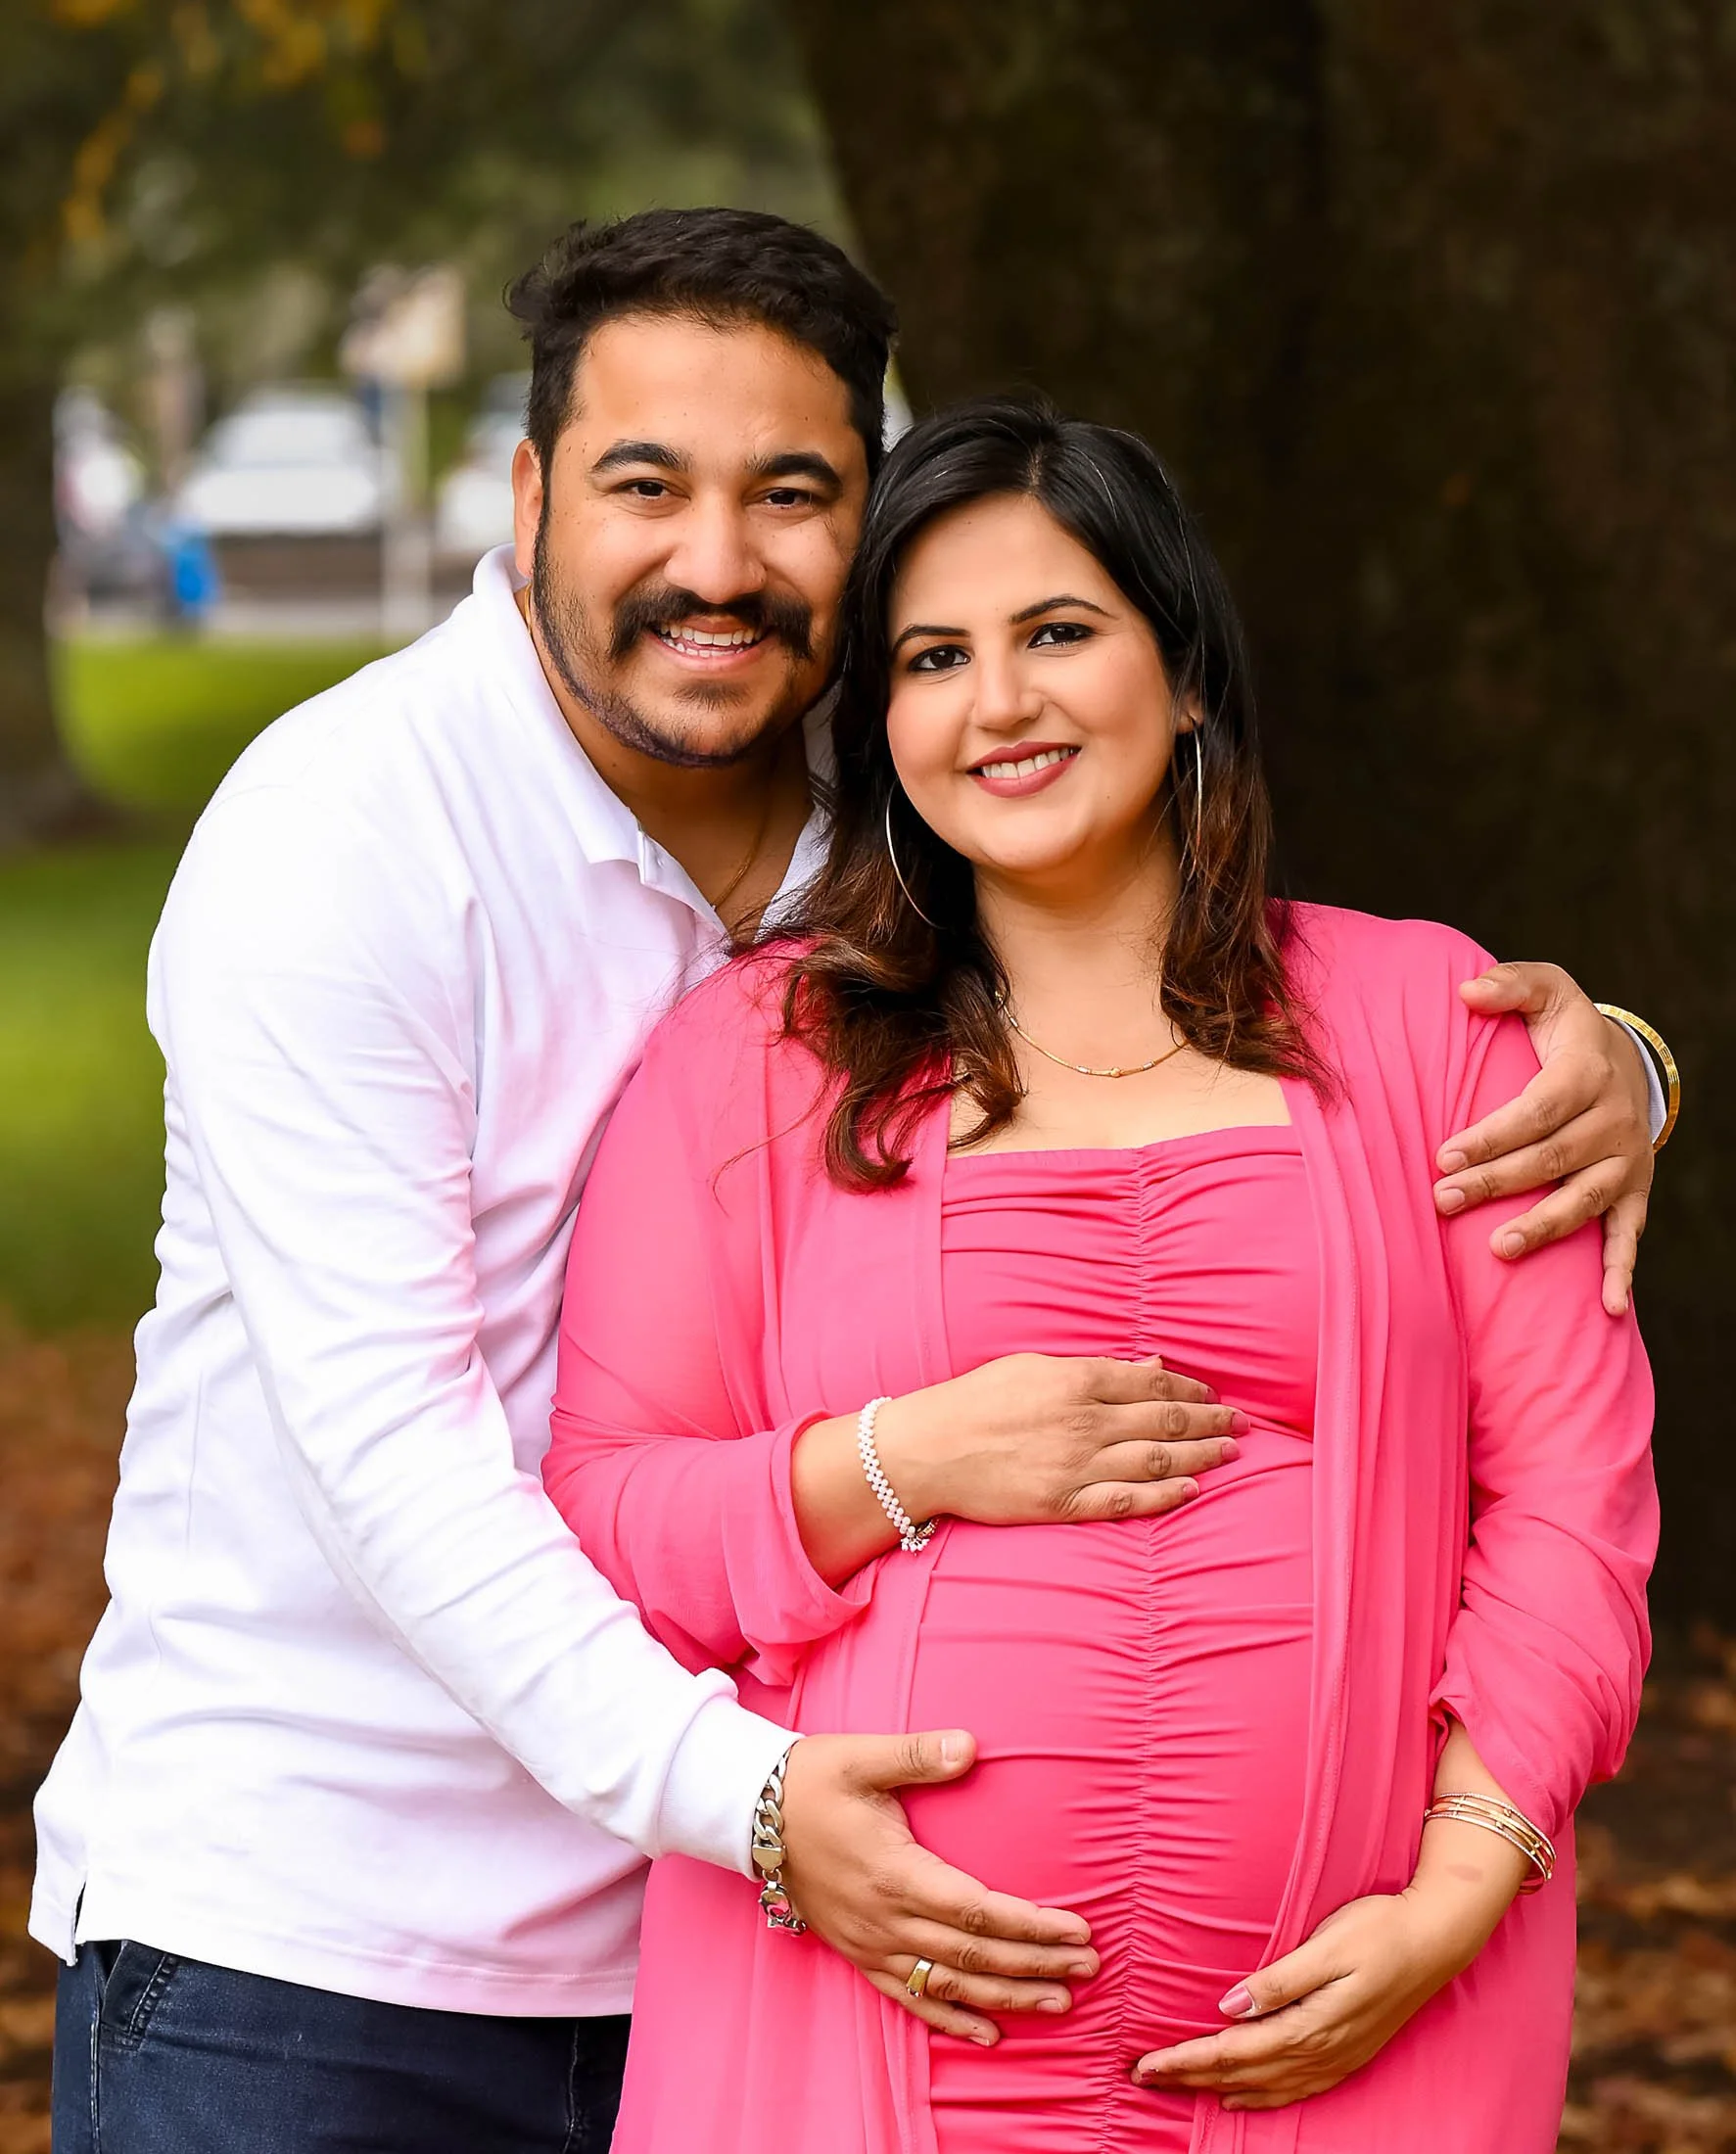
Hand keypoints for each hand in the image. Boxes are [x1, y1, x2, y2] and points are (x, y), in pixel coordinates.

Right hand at [778, 1728, 1098, 2044]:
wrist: (750, 1814)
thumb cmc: (811, 1780)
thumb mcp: (862, 1757)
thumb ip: (918, 1753)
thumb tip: (969, 1746)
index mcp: (895, 1872)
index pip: (976, 1908)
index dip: (1030, 1925)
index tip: (1077, 1930)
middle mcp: (886, 1918)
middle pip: (973, 1952)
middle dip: (1035, 1964)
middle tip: (1089, 1969)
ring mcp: (871, 1942)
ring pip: (949, 1982)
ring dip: (1006, 1995)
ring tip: (1060, 2003)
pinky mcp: (859, 1953)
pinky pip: (909, 1996)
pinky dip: (950, 2017)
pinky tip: (988, 2031)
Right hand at [878, 1353, 1245, 1529]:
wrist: (926, 1450)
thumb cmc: (975, 1401)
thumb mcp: (1032, 1367)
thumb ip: (1094, 1369)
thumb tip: (1151, 1367)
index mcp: (1074, 1380)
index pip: (1151, 1383)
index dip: (1190, 1389)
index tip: (1213, 1395)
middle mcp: (1082, 1421)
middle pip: (1163, 1420)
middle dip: (1209, 1421)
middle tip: (1241, 1424)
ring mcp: (1074, 1465)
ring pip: (1154, 1459)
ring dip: (1199, 1455)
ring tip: (1229, 1453)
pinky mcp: (1061, 1503)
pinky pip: (1124, 1502)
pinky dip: (1162, 1496)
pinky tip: (1190, 1490)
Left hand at [1131, 1885, 1486, 2111]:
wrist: (1438, 1939)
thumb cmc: (1379, 1930)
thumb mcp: (1328, 1946)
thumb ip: (1280, 1981)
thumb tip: (1230, 2007)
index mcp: (1310, 2024)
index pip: (1232, 2051)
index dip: (1187, 2060)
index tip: (1145, 2064)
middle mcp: (1321, 2051)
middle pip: (1242, 2075)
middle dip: (1190, 2078)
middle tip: (1143, 2078)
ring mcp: (1337, 2057)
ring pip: (1265, 2087)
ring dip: (1218, 2090)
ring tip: (1178, 2088)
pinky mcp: (1348, 2054)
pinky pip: (1295, 2089)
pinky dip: (1261, 2097)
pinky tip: (1240, 2099)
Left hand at [1434, 961, 1652, 1315]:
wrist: (1626, 1061)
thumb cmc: (1566, 1030)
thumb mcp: (1546, 992)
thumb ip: (1509, 984)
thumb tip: (1465, 992)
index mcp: (1588, 1073)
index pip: (1535, 1111)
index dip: (1490, 1135)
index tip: (1442, 1156)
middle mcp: (1614, 1121)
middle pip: (1551, 1158)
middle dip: (1496, 1183)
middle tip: (1442, 1201)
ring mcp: (1626, 1161)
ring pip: (1584, 1200)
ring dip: (1543, 1227)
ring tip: (1498, 1249)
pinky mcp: (1635, 1191)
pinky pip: (1630, 1235)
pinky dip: (1621, 1272)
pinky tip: (1608, 1308)